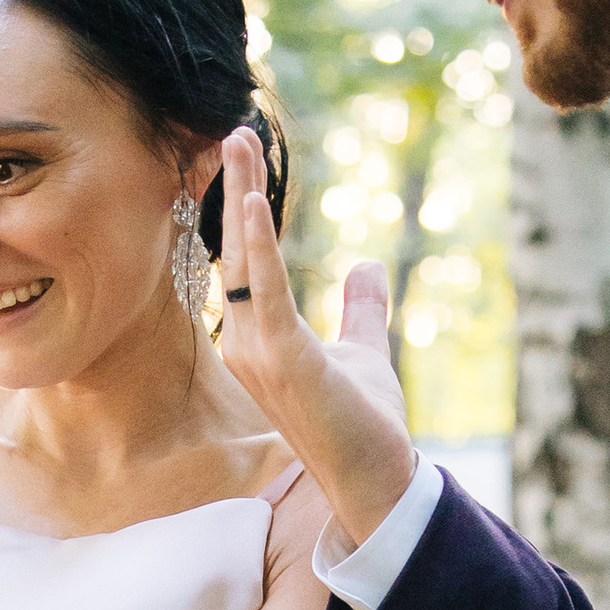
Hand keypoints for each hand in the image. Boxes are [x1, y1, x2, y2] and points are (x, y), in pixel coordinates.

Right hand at [213, 125, 417, 554]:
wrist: (377, 478)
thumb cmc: (366, 425)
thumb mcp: (365, 351)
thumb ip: (361, 310)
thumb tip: (365, 266)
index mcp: (259, 341)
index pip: (243, 265)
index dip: (242, 214)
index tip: (244, 161)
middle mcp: (245, 345)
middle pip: (232, 253)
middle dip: (233, 188)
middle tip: (234, 130)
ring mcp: (257, 353)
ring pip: (241, 262)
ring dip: (240, 198)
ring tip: (240, 142)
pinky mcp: (283, 358)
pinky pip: (263, 290)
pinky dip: (256, 244)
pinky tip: (252, 200)